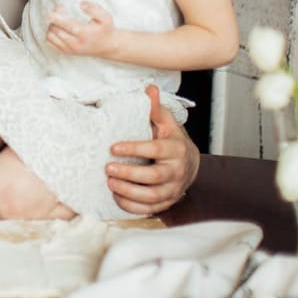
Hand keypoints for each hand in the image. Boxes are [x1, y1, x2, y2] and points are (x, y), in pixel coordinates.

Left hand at [45, 0, 117, 57]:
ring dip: (51, 25)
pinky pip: (50, 42)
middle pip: (56, 29)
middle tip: (61, 9)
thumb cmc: (105, 30)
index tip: (51, 11)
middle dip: (54, 18)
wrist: (107, 46)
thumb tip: (81, 4)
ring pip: (50, 36)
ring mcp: (69, 49)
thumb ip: (95, 9)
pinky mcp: (65, 51)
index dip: (56, 17)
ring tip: (59, 18)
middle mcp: (75, 43)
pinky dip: (49, 33)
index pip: (67, 25)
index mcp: (84, 34)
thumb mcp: (106, 17)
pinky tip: (57, 27)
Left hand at [106, 85, 198, 214]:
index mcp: (176, 149)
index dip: (134, 149)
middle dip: (129, 174)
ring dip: (128, 192)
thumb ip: (155, 108)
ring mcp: (174, 189)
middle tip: (108, 168)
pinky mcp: (168, 202)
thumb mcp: (166, 122)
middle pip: (153, 177)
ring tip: (109, 182)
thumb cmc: (171, 139)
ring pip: (151, 196)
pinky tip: (116, 196)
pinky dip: (132, 206)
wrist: (190, 163)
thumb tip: (149, 88)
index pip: (155, 150)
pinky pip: (150, 209)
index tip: (113, 147)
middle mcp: (177, 171)